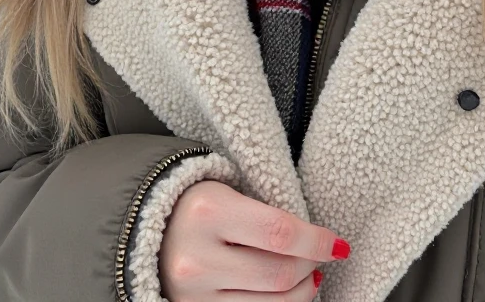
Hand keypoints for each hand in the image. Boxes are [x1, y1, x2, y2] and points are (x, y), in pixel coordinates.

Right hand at [160, 178, 349, 300]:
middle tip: (322, 256)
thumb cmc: (199, 205)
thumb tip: (320, 242)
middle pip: (278, 275)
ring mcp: (192, 295)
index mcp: (209, 212)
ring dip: (301, 293)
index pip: (279, 233)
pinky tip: (287, 294)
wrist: (147, 230)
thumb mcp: (229, 194)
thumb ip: (270, 216)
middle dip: (311, 266)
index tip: (338, 244)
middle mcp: (197, 259)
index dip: (317, 242)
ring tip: (310, 277)